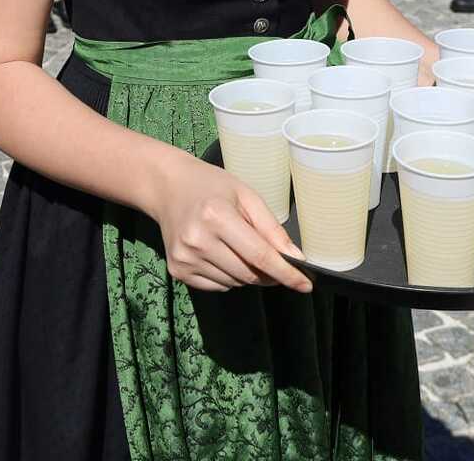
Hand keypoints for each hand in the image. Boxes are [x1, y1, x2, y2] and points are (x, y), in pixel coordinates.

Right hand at [147, 152, 311, 293]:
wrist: (167, 187)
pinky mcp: (177, 270)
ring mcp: (185, 258)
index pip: (259, 256)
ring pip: (234, 283)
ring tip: (237, 247)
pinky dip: (228, 277)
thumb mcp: (246, 196)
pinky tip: (220, 254)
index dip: (286, 273)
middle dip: (268, 273)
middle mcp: (198, 240)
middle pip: (248, 274)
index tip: (305, 285)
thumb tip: (295, 258)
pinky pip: (217, 287)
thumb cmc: (211, 186)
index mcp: (217, 217)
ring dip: (247, 274)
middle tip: (272, 259)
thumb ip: (272, 228)